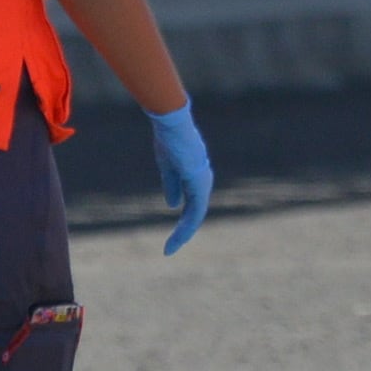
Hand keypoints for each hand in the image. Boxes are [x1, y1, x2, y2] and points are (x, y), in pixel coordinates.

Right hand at [149, 104, 213, 253]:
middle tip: (170, 248)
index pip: (192, 202)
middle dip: (184, 230)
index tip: (171, 232)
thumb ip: (172, 185)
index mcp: (195, 175)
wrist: (171, 122)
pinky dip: (186, 225)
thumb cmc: (168, 138)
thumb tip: (173, 206)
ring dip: (183, 233)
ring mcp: (203, 180)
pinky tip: (178, 237)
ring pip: (196, 214)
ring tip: (170, 248)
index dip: (182, 218)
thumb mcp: (167, 166)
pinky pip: (196, 210)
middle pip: (195, 211)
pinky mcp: (199, 181)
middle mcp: (202, 179)